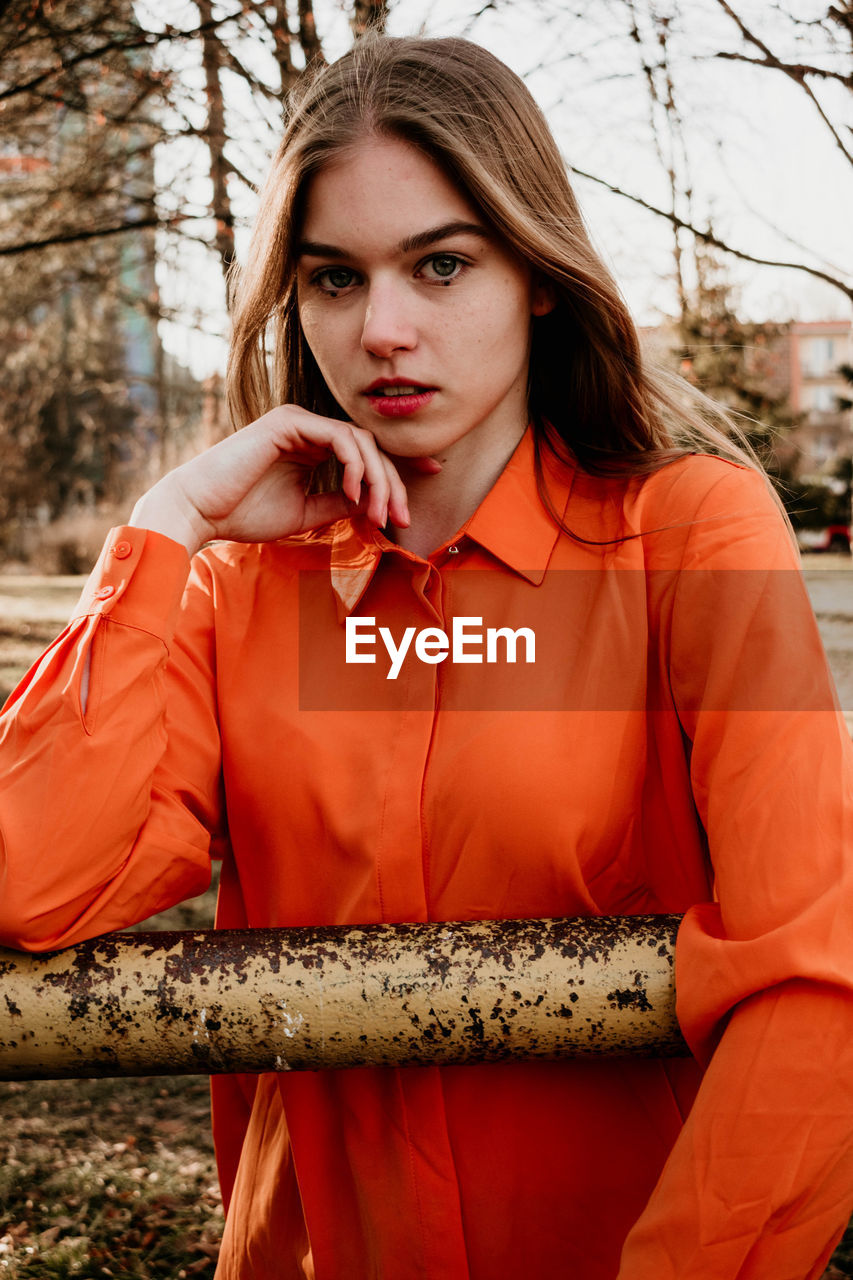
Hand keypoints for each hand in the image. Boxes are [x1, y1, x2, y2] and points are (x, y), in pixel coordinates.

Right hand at [129, 405, 410, 556]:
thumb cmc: (243, 514)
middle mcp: (307, 429)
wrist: (200, 512)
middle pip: (370, 446)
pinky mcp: (289, 422)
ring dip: (378, 479)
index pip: (365, 451)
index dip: (398, 467)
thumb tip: (372, 503)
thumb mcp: (305, 512)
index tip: (429, 479)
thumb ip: (338, 503)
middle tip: (404, 517)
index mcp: (310, 446)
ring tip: (379, 513)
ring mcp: (298, 421)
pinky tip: (355, 492)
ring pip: (360, 441)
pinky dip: (355, 464)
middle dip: (394, 482)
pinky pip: (339, 437)